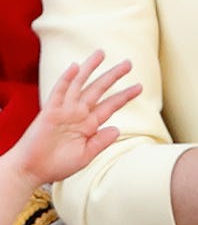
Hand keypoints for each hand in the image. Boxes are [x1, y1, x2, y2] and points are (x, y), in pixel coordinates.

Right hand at [10, 50, 140, 187]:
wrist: (32, 171)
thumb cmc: (57, 165)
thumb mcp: (84, 156)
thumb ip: (100, 142)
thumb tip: (117, 129)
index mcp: (89, 124)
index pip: (110, 105)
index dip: (124, 96)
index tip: (139, 87)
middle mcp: (79, 113)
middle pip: (99, 89)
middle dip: (113, 76)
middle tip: (128, 63)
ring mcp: (65, 110)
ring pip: (80, 84)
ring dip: (89, 68)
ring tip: (101, 53)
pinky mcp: (50, 111)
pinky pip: (59, 91)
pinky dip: (66, 79)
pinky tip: (74, 67)